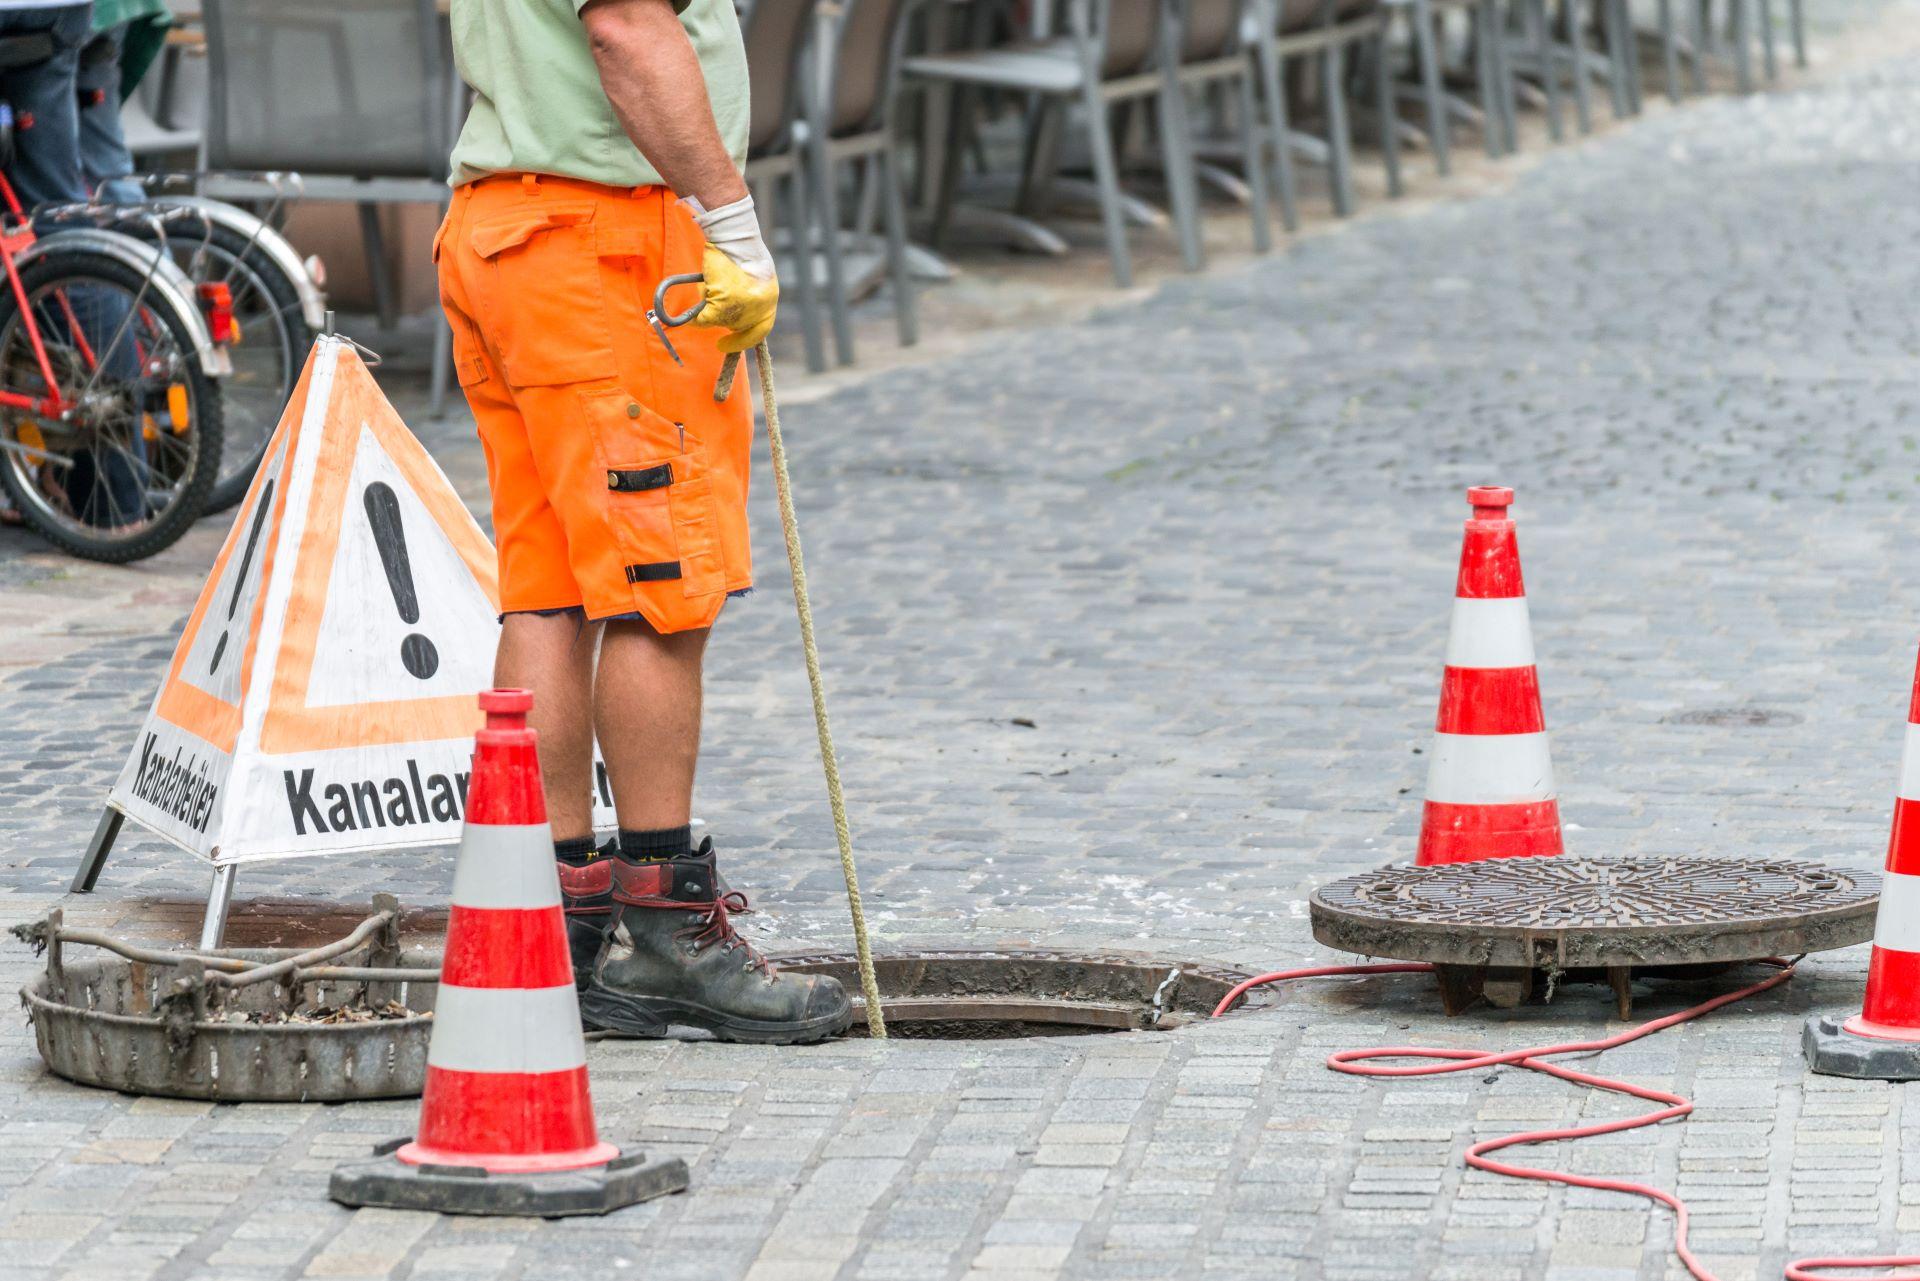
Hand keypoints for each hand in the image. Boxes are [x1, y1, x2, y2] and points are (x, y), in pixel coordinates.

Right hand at [685, 194, 777, 354]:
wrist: (732, 236)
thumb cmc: (739, 250)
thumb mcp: (750, 274)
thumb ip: (746, 293)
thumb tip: (728, 314)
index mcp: (769, 297)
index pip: (762, 327)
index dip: (746, 338)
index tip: (730, 344)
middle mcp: (760, 306)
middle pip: (740, 326)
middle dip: (725, 322)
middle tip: (714, 330)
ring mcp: (743, 307)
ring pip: (721, 321)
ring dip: (709, 308)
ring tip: (707, 289)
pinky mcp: (724, 305)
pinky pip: (705, 319)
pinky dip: (696, 317)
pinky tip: (694, 306)